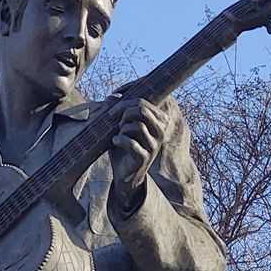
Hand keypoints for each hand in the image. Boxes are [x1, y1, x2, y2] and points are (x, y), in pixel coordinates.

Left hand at [109, 95, 167, 211]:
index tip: (111, 109)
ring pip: (137, 126)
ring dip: (122, 129)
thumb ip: (118, 112)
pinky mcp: (145, 157)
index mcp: (157, 121)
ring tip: (117, 134)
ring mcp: (154, 145)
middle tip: (112, 119)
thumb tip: (112, 96)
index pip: (143, 102)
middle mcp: (160, 131)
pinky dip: (119, 140)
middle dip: (123, 112)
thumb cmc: (122, 147)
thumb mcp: (120, 127)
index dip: (124, 102)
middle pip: (142, 110)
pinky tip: (115, 142)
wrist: (124, 173)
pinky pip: (131, 143)